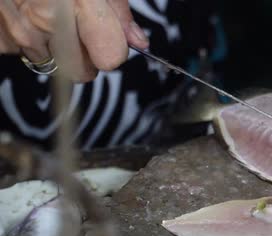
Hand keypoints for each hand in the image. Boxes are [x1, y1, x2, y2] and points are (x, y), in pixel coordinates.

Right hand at [0, 0, 148, 81]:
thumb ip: (118, 10)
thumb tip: (137, 41)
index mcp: (77, 2)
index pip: (110, 58)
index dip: (113, 48)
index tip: (110, 38)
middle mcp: (45, 21)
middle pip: (81, 72)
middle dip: (85, 58)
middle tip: (81, 31)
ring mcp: (20, 32)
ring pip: (52, 65)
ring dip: (55, 48)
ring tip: (51, 16)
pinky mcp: (1, 40)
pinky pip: (24, 54)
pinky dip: (30, 40)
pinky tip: (28, 15)